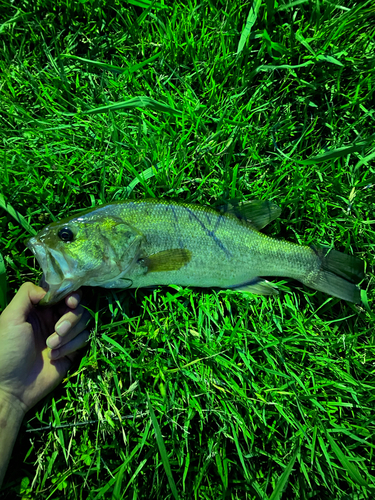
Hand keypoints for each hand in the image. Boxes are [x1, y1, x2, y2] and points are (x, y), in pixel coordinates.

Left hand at [0, 282, 89, 414]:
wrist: (13, 387)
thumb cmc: (7, 351)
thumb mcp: (10, 318)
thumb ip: (27, 294)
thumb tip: (50, 290)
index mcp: (39, 308)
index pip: (62, 292)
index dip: (70, 294)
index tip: (71, 302)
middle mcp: (53, 317)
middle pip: (77, 305)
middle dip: (70, 317)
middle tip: (58, 330)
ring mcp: (64, 333)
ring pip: (83, 321)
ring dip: (69, 334)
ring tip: (51, 346)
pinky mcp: (73, 349)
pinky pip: (84, 338)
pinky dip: (71, 346)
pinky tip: (55, 356)